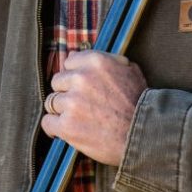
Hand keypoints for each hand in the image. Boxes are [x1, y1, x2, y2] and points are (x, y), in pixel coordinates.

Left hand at [41, 50, 146, 165]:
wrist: (144, 135)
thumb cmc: (140, 103)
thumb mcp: (129, 71)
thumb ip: (104, 60)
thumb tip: (76, 55)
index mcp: (95, 61)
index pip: (69, 63)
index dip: (75, 76)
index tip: (81, 87)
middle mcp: (81, 78)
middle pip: (57, 82)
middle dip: (67, 92)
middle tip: (81, 105)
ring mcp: (72, 102)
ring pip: (51, 102)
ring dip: (62, 111)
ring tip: (78, 119)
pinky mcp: (67, 125)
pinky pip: (47, 122)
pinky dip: (54, 128)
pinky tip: (66, 131)